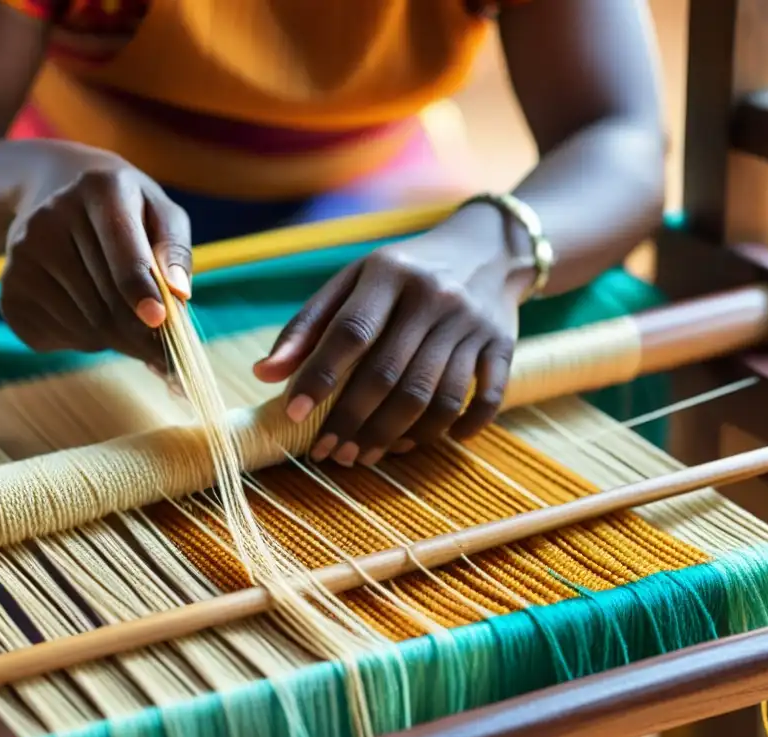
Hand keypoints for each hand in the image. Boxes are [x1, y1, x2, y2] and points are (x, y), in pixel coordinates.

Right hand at [0, 140, 191, 373]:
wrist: (53, 194)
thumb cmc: (125, 210)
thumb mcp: (159, 212)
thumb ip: (175, 249)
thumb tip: (179, 294)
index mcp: (100, 189)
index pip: (122, 251)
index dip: (141, 290)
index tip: (158, 320)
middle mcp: (52, 217)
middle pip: (106, 302)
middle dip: (141, 332)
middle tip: (162, 348)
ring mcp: (22, 254)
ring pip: (85, 326)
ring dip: (115, 337)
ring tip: (120, 313)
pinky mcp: (8, 289)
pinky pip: (57, 337)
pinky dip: (83, 340)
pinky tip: (87, 311)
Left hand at [253, 228, 527, 466]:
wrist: (487, 250)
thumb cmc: (402, 274)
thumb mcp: (353, 282)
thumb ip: (308, 327)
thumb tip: (264, 374)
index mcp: (388, 273)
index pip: (350, 333)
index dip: (319, 377)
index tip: (294, 414)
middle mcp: (433, 296)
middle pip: (389, 375)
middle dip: (353, 422)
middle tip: (329, 453)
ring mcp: (472, 322)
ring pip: (433, 397)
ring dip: (396, 436)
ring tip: (364, 456)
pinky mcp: (503, 344)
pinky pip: (484, 399)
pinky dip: (456, 428)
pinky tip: (425, 442)